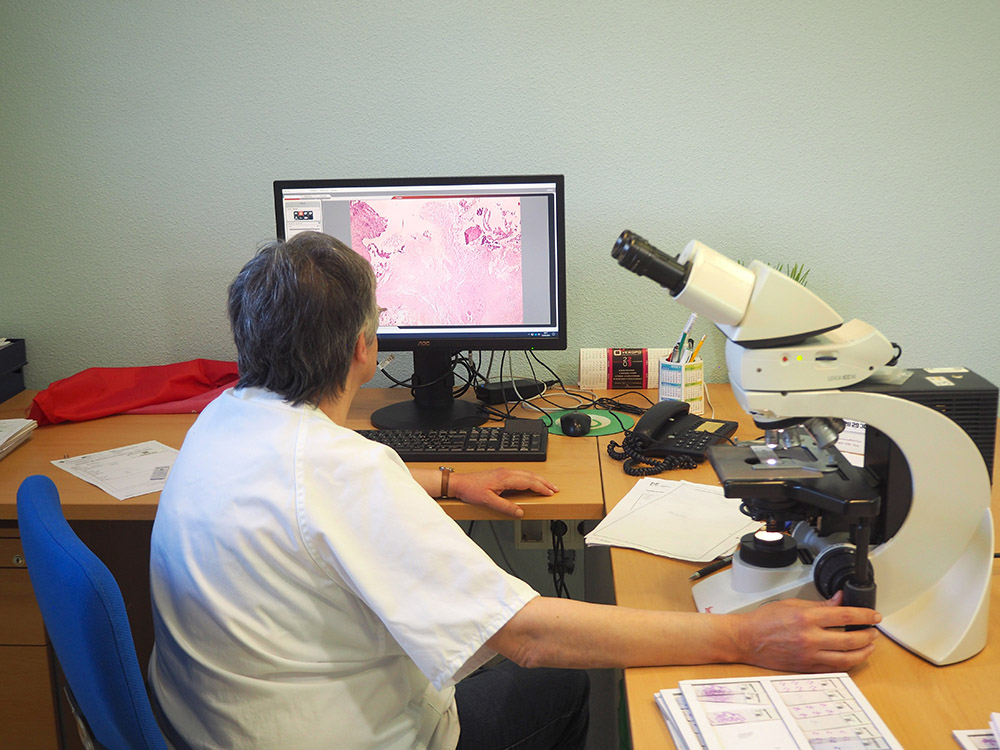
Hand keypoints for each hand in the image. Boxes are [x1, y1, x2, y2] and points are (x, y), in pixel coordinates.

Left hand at [448, 468, 558, 517]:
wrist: (459, 483)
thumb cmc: (471, 490)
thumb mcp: (488, 501)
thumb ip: (505, 507)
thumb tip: (520, 512)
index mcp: (505, 478)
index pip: (529, 482)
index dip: (541, 488)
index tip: (550, 493)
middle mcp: (506, 473)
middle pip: (530, 475)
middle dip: (544, 482)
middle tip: (555, 489)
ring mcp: (504, 472)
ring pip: (526, 473)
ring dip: (538, 479)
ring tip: (547, 485)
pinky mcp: (501, 473)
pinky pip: (521, 474)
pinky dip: (530, 478)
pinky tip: (531, 482)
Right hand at [733, 591, 880, 672]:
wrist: (747, 639)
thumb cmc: (764, 620)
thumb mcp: (792, 604)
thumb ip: (819, 604)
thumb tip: (839, 600)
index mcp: (806, 617)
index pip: (845, 616)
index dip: (864, 615)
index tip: (874, 615)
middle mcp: (810, 637)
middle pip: (851, 639)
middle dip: (868, 635)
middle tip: (873, 631)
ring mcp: (809, 655)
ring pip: (847, 658)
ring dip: (863, 652)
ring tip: (868, 646)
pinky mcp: (807, 667)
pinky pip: (834, 668)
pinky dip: (848, 663)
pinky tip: (852, 657)